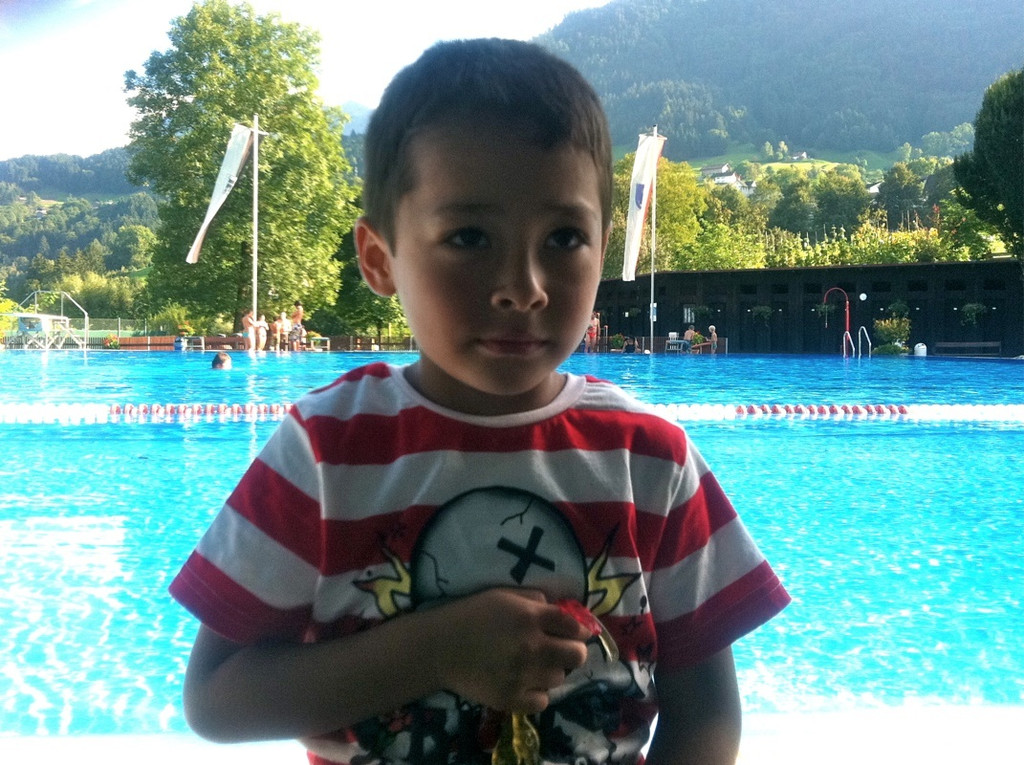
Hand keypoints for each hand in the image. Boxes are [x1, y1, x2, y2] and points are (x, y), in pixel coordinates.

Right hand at [430, 588, 589, 713]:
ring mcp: (523, 676)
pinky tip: (525, 683)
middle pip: (577, 655)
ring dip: (551, 671)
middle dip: (573, 651)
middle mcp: (532, 647)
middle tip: (559, 650)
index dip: (578, 629)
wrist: (439, 647)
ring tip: (534, 666)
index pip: (573, 626)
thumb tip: (558, 611)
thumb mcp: (503, 595)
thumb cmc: (471, 615)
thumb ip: (533, 600)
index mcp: (530, 617)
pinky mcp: (511, 699)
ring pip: (559, 678)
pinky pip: (542, 701)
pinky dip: (537, 693)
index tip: (574, 633)